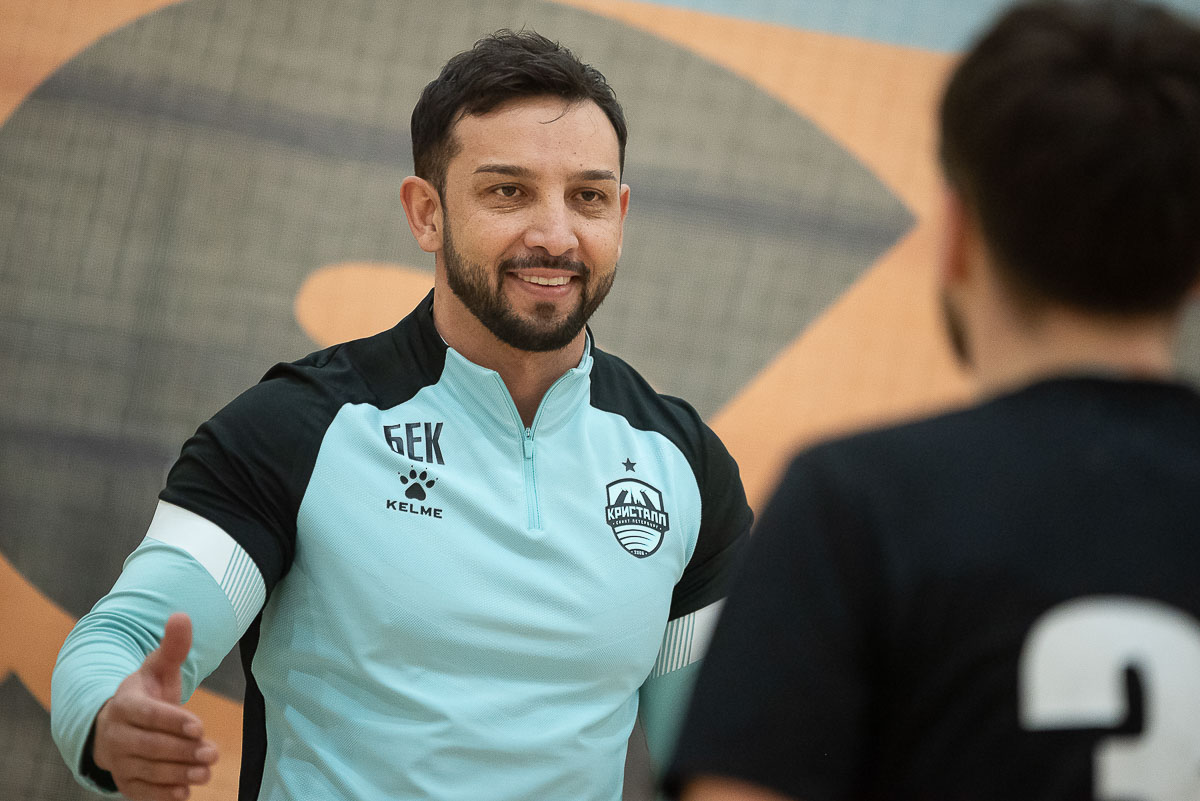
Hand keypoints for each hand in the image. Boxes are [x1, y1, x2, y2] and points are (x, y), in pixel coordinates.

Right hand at [92, 613, 218, 800]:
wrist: (117, 722)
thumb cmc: (146, 692)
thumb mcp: (159, 668)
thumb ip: (173, 646)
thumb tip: (182, 615)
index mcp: (125, 704)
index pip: (148, 715)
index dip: (172, 721)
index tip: (199, 726)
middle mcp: (116, 734)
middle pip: (150, 746)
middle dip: (182, 751)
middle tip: (213, 752)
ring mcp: (118, 760)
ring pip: (147, 770)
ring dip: (178, 774)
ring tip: (206, 771)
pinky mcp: (123, 781)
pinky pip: (140, 792)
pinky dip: (161, 794)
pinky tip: (185, 793)